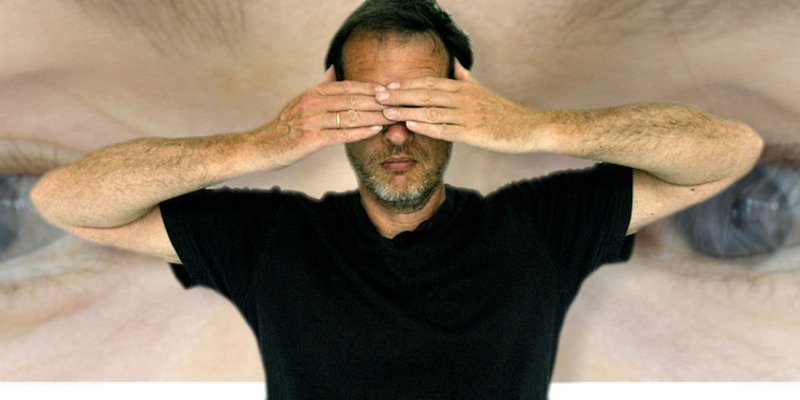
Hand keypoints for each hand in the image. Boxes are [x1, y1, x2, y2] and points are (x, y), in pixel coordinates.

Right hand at [258, 67, 393, 163]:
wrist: (259, 147)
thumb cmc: (284, 127)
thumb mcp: (300, 101)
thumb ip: (320, 86)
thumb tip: (334, 69)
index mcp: (312, 93)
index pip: (348, 87)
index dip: (370, 88)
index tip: (390, 90)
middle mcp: (312, 103)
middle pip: (353, 99)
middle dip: (378, 102)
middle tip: (399, 103)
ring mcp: (311, 120)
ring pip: (350, 116)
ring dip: (375, 117)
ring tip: (394, 118)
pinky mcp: (310, 139)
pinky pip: (341, 134)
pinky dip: (360, 131)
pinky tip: (375, 130)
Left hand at [375, 61, 542, 153]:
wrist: (529, 127)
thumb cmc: (503, 112)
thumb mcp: (482, 90)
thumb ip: (465, 77)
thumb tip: (455, 62)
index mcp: (463, 87)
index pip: (429, 83)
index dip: (406, 84)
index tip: (386, 86)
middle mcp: (463, 98)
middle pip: (425, 93)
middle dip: (399, 95)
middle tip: (377, 96)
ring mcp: (467, 115)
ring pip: (431, 111)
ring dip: (406, 111)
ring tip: (386, 112)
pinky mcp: (473, 132)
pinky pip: (445, 128)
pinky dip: (426, 126)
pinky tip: (410, 125)